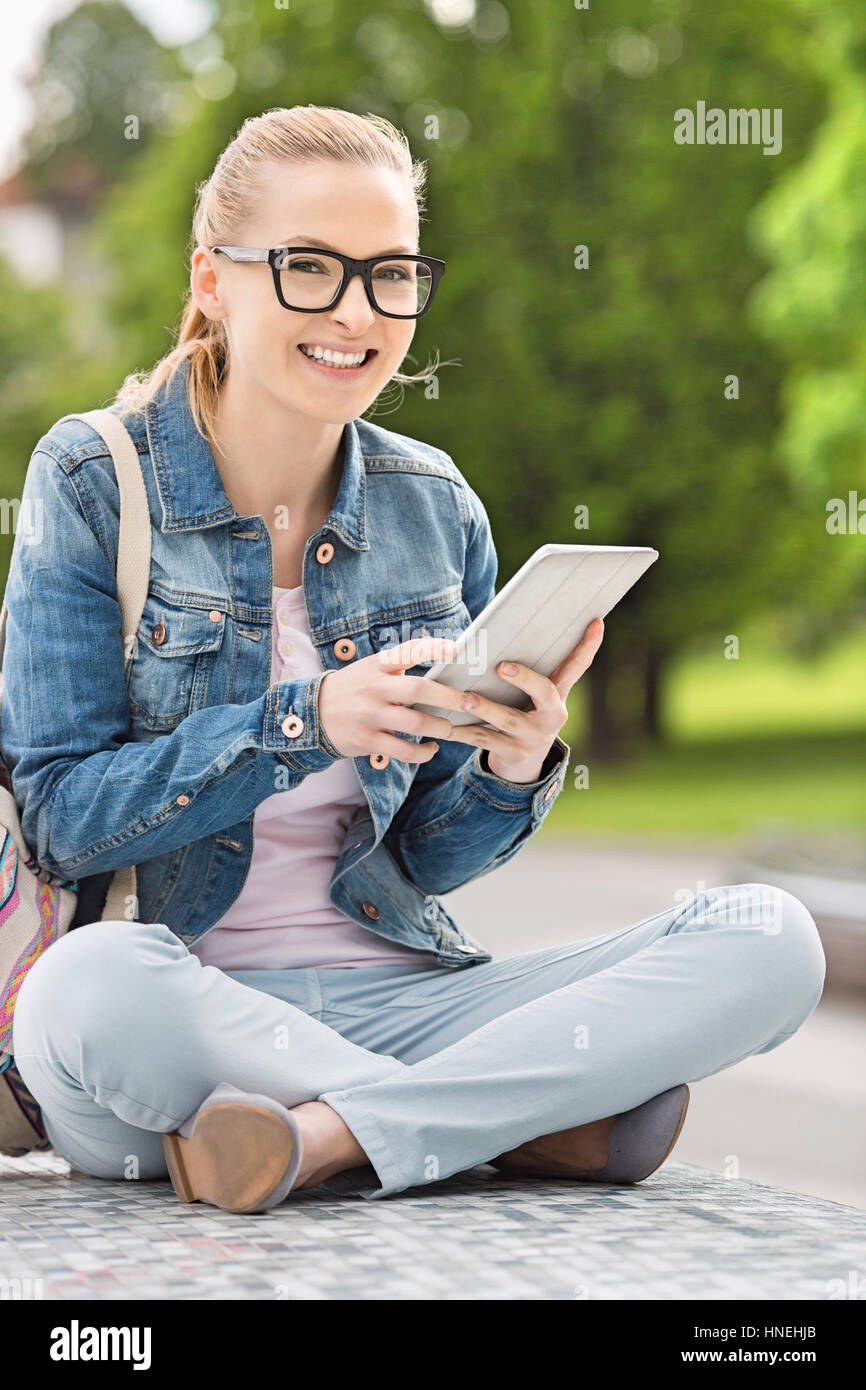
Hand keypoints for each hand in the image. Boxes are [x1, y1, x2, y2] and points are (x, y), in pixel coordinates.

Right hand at [317, 635, 460, 762]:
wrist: (312, 714)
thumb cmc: (353, 689)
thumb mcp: (370, 669)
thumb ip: (399, 667)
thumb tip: (441, 661)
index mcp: (377, 666)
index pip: (407, 651)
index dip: (433, 648)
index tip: (456, 649)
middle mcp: (374, 688)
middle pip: (418, 690)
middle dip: (449, 697)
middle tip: (469, 702)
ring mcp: (370, 716)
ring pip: (415, 723)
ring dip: (440, 727)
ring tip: (451, 728)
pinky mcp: (367, 740)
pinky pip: (403, 750)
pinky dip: (423, 753)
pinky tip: (432, 749)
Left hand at [441, 617, 604, 781]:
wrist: (522, 767)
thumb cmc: (524, 716)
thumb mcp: (534, 699)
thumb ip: (530, 672)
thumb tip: (504, 631)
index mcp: (558, 696)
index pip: (576, 667)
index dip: (588, 646)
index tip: (596, 622)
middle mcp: (552, 716)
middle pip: (544, 692)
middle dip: (525, 678)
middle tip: (502, 666)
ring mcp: (533, 737)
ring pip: (508, 720)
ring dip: (484, 708)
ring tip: (464, 698)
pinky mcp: (513, 754)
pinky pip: (484, 741)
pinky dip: (462, 733)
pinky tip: (444, 726)